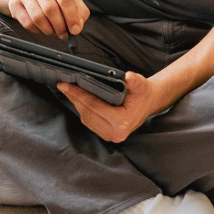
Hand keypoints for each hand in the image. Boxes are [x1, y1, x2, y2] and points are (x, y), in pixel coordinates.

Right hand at [0, 0, 89, 36]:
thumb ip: (78, 9)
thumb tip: (77, 26)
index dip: (72, 16)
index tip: (75, 29)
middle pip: (51, 9)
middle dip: (60, 25)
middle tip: (64, 33)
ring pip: (38, 17)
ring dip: (48, 30)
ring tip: (52, 31)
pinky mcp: (14, 3)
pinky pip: (27, 23)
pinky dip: (37, 30)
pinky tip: (40, 27)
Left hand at [59, 69, 182, 143]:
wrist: (149, 103)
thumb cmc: (143, 93)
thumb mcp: (141, 84)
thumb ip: (135, 81)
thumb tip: (128, 77)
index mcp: (122, 122)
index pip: (94, 106)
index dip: (79, 94)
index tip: (66, 85)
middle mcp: (115, 133)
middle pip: (87, 113)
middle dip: (74, 98)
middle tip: (63, 85)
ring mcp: (111, 136)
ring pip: (86, 119)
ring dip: (76, 104)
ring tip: (68, 91)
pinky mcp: (107, 134)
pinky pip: (90, 122)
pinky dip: (83, 110)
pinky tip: (78, 99)